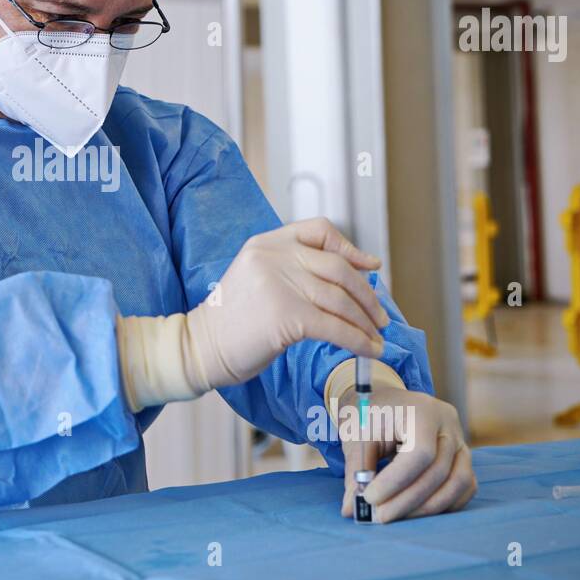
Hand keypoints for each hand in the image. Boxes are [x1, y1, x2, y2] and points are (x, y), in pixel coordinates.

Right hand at [184, 218, 389, 391]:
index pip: (319, 230)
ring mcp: (280, 284)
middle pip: (338, 267)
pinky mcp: (286, 315)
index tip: (371, 267)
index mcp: (266, 243)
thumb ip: (288, 269)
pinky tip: (369, 349)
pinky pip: (335, 327)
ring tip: (377, 337)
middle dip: (366, 294)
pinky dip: (358, 340)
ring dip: (366, 322)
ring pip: (340, 299)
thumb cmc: (230, 320)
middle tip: (380, 315)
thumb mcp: (255, 277)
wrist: (199, 347)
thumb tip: (343, 281)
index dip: (351, 248)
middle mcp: (274, 256)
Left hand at [339, 386, 476, 521]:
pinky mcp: (463, 456)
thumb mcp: (357, 437)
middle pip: (439, 471)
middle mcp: (448, 424)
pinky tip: (418, 512)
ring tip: (396, 516)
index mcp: (422, 410)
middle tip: (380, 517)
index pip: (419, 454)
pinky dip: (445, 503)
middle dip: (408, 500)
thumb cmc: (369, 416)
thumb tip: (351, 510)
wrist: (385, 400)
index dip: (396, 481)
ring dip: (427, 507)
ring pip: (458, 482)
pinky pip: (465, 486)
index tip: (370, 499)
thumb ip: (356, 473)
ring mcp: (461, 440)